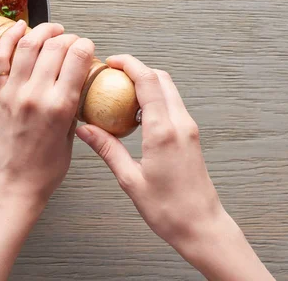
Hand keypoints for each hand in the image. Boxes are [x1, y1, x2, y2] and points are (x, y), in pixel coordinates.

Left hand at [0, 20, 94, 201]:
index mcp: (60, 106)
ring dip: (42, 31)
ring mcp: (13, 92)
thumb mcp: (71, 138)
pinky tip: (18, 27)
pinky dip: (8, 38)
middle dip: (68, 37)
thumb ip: (73, 107)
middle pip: (55, 47)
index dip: (85, 45)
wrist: (11, 184)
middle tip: (71, 40)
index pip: (77, 58)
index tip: (87, 46)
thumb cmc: (44, 170)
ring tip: (51, 30)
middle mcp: (36, 94)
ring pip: (27, 45)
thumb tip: (76, 85)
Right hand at [76, 55, 273, 280]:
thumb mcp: (129, 179)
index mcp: (163, 132)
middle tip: (112, 74)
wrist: (202, 226)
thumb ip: (107, 149)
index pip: (148, 82)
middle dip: (137, 69)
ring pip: (168, 89)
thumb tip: (85, 129)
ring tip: (120, 93)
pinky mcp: (190, 135)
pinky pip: (171, 105)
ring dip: (146, 83)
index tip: (111, 61)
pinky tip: (135, 114)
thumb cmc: (168, 209)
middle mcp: (180, 124)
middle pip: (161, 78)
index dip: (129, 64)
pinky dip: (154, 98)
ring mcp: (188, 128)